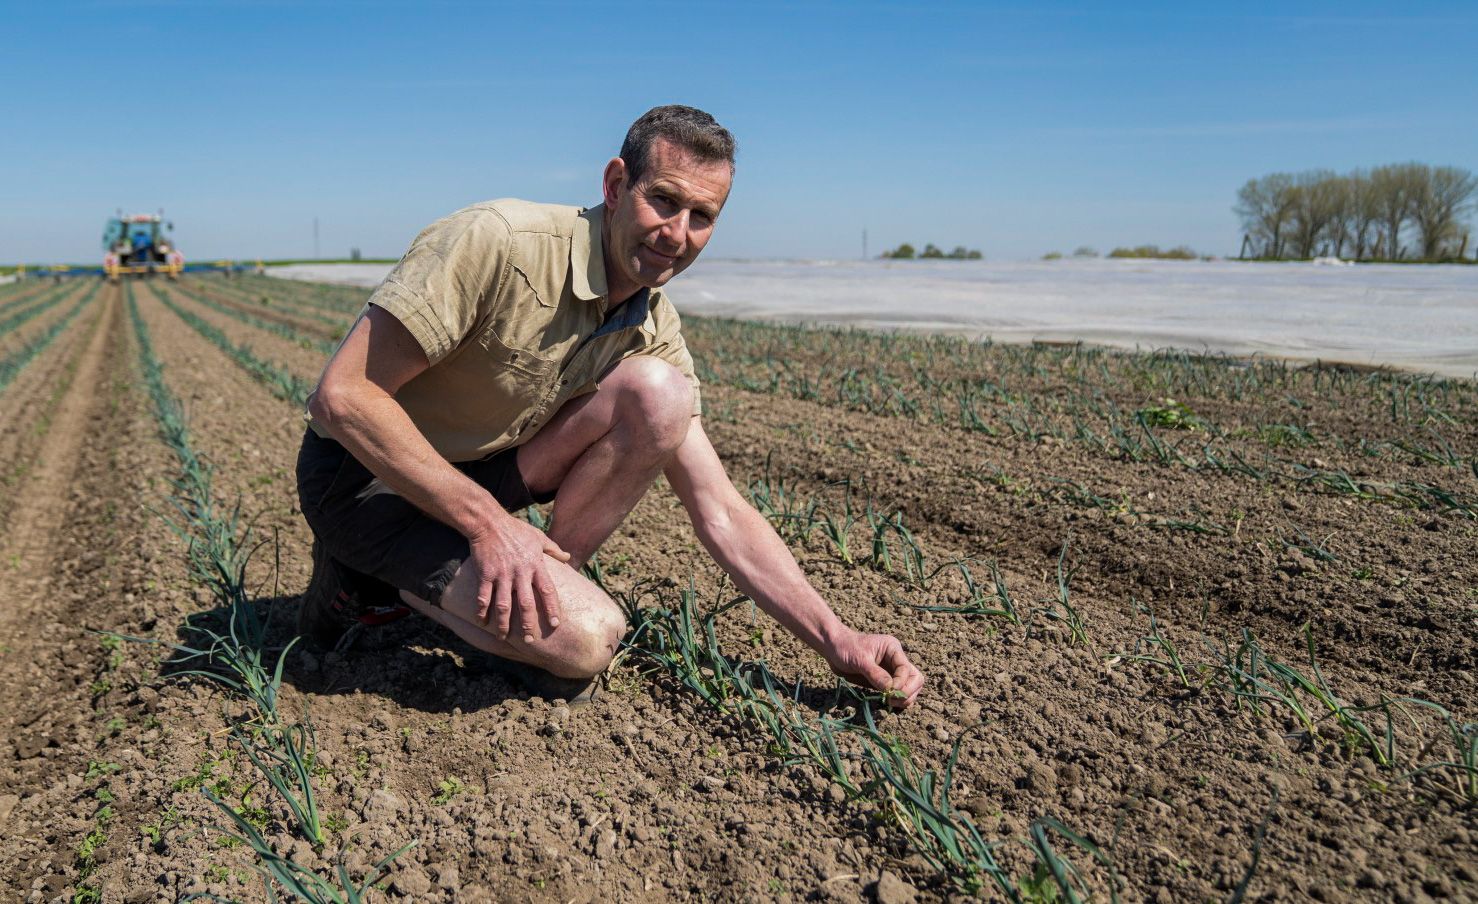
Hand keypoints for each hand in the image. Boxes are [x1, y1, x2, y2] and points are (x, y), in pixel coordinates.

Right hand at [466, 515, 570, 644]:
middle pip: (526, 603)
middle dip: (528, 623)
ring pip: (504, 605)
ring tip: (504, 637)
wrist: (489, 522)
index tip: (555, 624)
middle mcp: (520, 572)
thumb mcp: (539, 537)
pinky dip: (483, 611)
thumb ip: (554, 549)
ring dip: (504, 623)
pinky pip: (484, 596)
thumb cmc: (516, 529)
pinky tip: (483, 622)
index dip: (552, 608)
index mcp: (535, 564)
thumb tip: (568, 556)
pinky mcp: (486, 574)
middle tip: (530, 640)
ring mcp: (502, 574)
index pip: (547, 590)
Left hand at [823, 629, 924, 708]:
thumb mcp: (860, 659)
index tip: (888, 692)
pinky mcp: (884, 681)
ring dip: (904, 698)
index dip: (900, 683)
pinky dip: (896, 700)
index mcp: (893, 649)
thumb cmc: (845, 648)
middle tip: (892, 700)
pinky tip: (886, 702)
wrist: (833, 648)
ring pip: (910, 688)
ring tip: (889, 702)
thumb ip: (875, 674)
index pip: (907, 670)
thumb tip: (890, 690)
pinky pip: (897, 693)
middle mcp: (896, 660)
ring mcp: (891, 671)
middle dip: (908, 692)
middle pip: (915, 679)